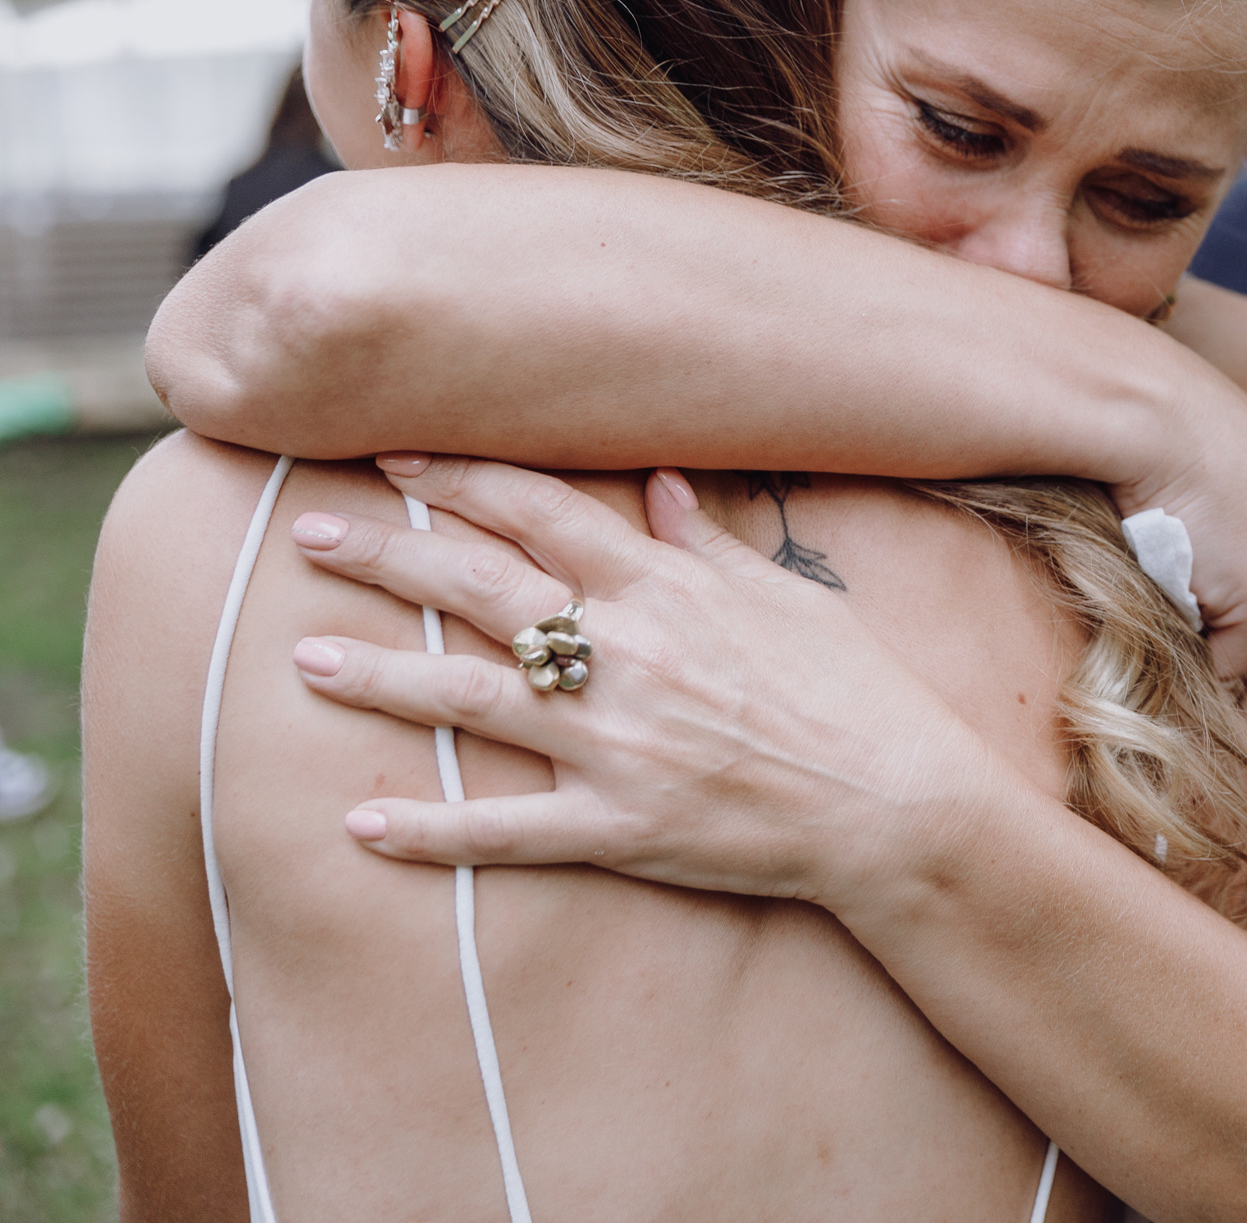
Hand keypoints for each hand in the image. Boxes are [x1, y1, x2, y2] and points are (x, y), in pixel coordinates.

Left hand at [282, 456, 1006, 913]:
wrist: (900, 802)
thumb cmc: (858, 692)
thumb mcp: (792, 597)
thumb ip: (711, 544)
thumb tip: (660, 484)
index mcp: (668, 589)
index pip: (540, 513)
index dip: (460, 479)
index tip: (393, 458)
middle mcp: (628, 654)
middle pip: (483, 587)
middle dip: (389, 555)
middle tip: (309, 533)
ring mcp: (616, 743)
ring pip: (472, 697)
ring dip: (382, 676)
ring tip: (304, 659)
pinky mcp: (619, 825)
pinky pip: (506, 830)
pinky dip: (431, 829)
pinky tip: (362, 824)